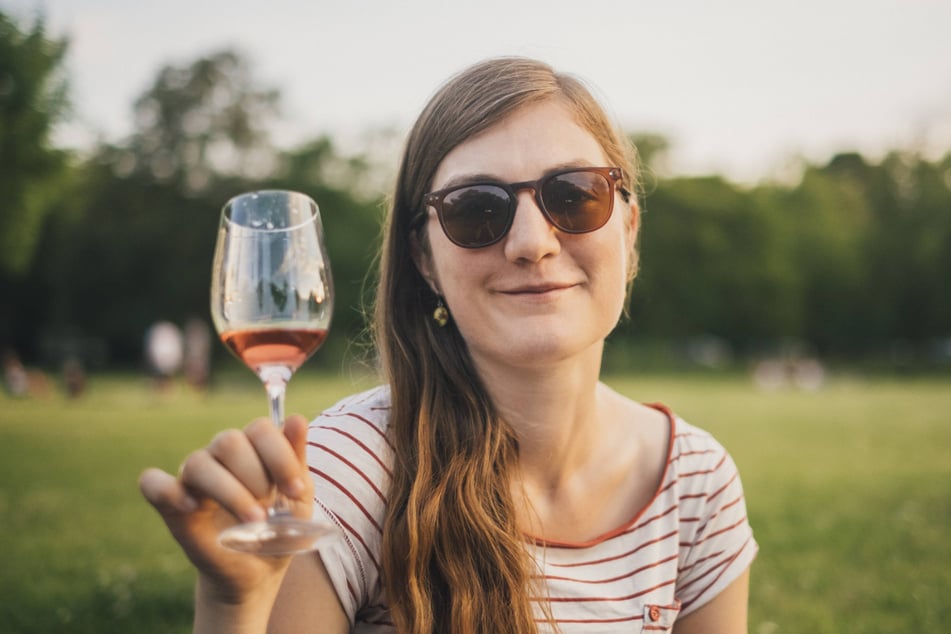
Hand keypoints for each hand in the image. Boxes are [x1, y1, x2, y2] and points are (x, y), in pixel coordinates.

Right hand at [139, 415, 313, 603]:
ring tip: (253, 519)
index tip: (296, 489)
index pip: (259, 429)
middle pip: (228, 441)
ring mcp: (194, 478)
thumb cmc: (281, 525)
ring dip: (230, 491)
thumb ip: (295, 457)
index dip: (279, 455)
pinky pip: (153, 484)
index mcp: (252, 447)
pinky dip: (169, 491)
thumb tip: (296, 418)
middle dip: (256, 475)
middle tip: (270, 508)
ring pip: (199, 462)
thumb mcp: (297, 495)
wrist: (261, 569)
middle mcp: (220, 456)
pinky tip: (194, 507)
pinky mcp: (172, 506)